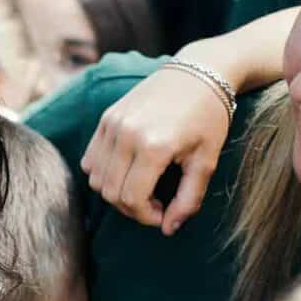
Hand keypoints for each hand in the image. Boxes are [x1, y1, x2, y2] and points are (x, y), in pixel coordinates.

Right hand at [78, 7, 295, 235]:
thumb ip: (188, 199)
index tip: (164, 215)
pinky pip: (90, 160)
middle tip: (154, 204)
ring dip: (115, 191)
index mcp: (154, 147)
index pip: (132, 199)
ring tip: (141, 187)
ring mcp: (112, 125)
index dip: (147, 216)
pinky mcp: (106, 118)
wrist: (199, 71)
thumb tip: (168, 230)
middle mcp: (126, 135)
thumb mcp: (207, 161)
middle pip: (111, 192)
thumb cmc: (210, 117)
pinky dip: (103, 173)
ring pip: (96, 179)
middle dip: (131, 207)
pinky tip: (128, 170)